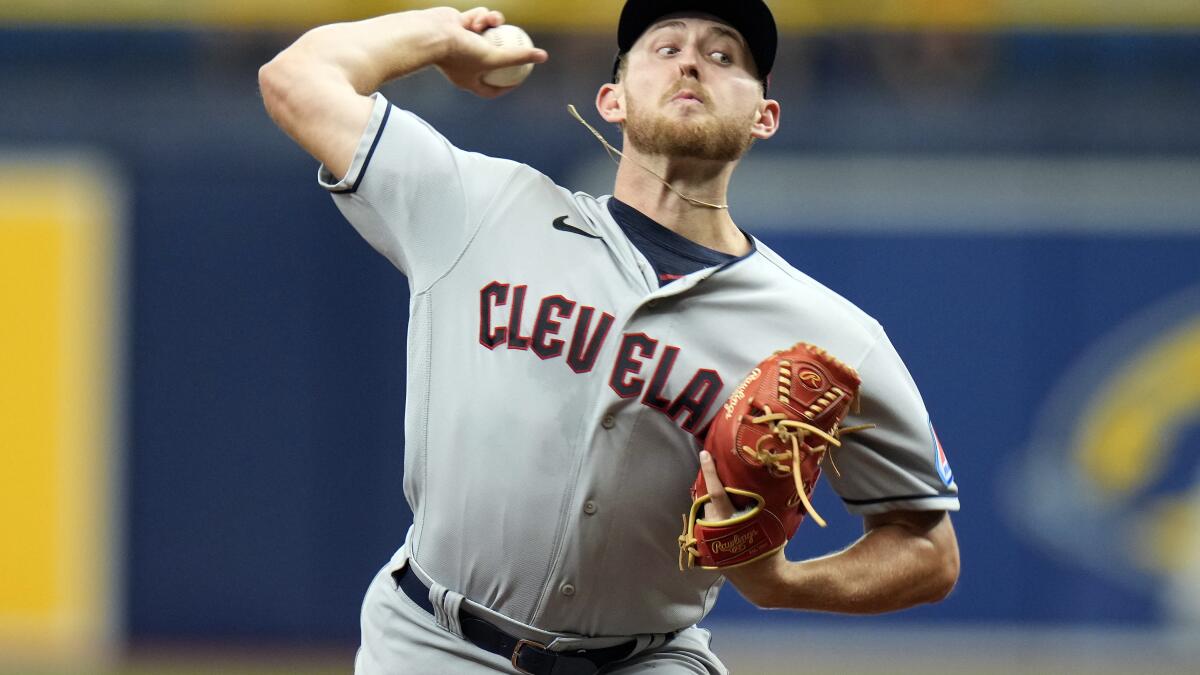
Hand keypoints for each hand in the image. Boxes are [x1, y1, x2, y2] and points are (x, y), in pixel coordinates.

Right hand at [432, 7, 548, 97]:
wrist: (432, 34)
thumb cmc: (460, 52)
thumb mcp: (495, 58)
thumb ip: (519, 57)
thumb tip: (543, 56)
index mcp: (469, 80)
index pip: (491, 89)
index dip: (508, 86)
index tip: (521, 79)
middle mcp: (464, 63)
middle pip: (492, 60)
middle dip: (506, 50)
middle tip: (521, 46)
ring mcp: (461, 43)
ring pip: (488, 33)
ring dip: (492, 25)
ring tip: (494, 22)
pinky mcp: (458, 24)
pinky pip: (478, 19)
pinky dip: (480, 17)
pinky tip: (479, 18)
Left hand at [699, 449, 786, 593]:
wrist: (762, 582)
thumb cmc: (771, 550)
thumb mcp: (768, 524)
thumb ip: (757, 506)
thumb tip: (761, 482)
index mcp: (729, 521)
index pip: (716, 491)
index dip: (710, 471)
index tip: (704, 453)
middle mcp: (714, 530)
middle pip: (706, 500)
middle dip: (709, 486)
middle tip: (716, 471)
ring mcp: (707, 541)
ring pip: (705, 512)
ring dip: (712, 504)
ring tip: (725, 499)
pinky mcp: (706, 549)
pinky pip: (706, 525)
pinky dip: (713, 518)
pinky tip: (723, 518)